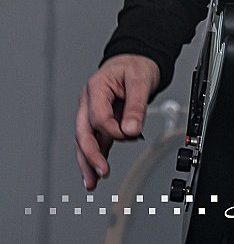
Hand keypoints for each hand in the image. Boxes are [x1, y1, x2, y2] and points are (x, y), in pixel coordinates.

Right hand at [75, 54, 159, 189]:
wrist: (137, 60)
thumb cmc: (136, 66)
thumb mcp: (140, 80)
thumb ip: (136, 106)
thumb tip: (131, 131)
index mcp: (96, 87)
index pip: (98, 117)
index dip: (114, 130)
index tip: (130, 134)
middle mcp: (89, 101)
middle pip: (83, 132)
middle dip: (90, 155)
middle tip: (100, 172)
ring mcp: (92, 111)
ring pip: (84, 140)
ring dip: (87, 162)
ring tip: (91, 182)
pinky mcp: (100, 120)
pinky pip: (94, 140)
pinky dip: (94, 156)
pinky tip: (95, 173)